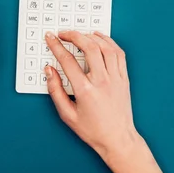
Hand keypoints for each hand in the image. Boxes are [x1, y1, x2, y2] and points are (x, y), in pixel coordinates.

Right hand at [45, 31, 173, 172]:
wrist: (118, 139)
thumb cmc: (93, 130)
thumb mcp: (67, 115)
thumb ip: (55, 90)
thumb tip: (49, 71)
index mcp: (85, 90)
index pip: (67, 61)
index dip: (56, 46)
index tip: (51, 38)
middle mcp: (102, 81)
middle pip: (89, 47)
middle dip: (74, 35)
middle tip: (64, 33)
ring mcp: (116, 78)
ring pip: (105, 47)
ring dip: (91, 36)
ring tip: (80, 34)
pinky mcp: (124, 78)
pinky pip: (119, 53)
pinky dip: (109, 42)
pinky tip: (100, 38)